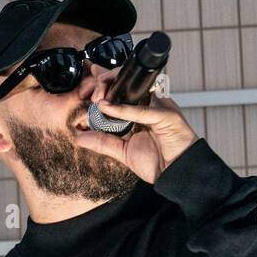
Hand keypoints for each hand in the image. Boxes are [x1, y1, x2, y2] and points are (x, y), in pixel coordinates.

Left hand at [75, 66, 198, 183]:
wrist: (177, 174)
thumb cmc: (158, 161)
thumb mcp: (123, 151)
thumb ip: (103, 142)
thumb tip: (79, 137)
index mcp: (141, 110)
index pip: (121, 89)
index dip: (105, 83)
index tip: (88, 84)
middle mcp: (150, 104)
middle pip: (127, 82)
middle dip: (105, 82)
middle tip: (91, 94)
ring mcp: (159, 107)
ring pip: (134, 88)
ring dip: (111, 89)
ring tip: (96, 98)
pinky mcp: (166, 115)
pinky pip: (141, 109)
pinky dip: (121, 108)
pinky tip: (106, 107)